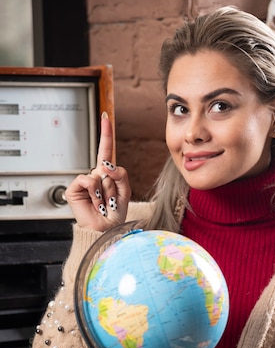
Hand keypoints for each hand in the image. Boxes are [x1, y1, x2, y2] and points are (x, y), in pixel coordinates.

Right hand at [65, 112, 131, 230]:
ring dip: (105, 192)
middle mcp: (95, 176)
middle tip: (111, 201)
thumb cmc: (115, 214)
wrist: (105, 230)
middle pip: (108, 167)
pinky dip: (94, 192)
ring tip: (103, 204)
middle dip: (113, 185)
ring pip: (99, 176)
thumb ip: (121, 175)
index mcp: (107, 176)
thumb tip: (106, 166)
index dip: (106, 134)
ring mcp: (85, 182)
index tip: (105, 116)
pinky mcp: (74, 188)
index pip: (106, 151)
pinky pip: (88, 180)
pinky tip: (95, 203)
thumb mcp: (126, 192)